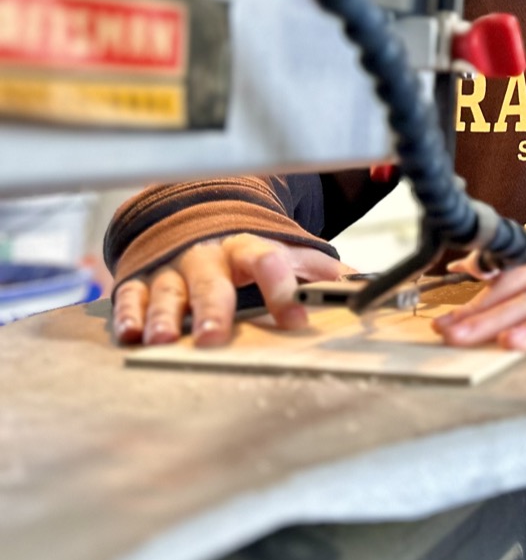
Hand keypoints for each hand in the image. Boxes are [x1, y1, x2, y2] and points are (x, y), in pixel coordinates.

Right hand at [112, 235, 351, 347]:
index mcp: (249, 247)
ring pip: (167, 292)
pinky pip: (131, 296)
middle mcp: (208, 256)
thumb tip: (363, 286)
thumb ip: (319, 271)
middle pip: (212, 281)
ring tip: (163, 341)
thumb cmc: (248, 249)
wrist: (199, 218)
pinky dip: (129, 315)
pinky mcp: (141, 280)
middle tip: (215, 336)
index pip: (269, 262)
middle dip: (214, 308)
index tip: (296, 318)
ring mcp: (172, 268)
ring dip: (165, 316)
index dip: (282, 289)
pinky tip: (130, 334)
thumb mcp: (285, 253)